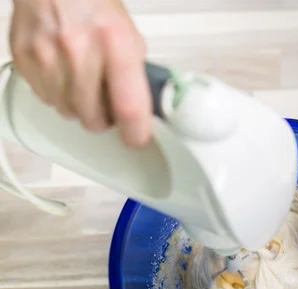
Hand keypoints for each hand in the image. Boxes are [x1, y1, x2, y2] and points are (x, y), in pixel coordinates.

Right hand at [10, 0, 151, 146]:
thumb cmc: (95, 6)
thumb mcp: (129, 35)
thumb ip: (136, 75)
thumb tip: (146, 110)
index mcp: (115, 43)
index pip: (129, 106)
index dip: (135, 132)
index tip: (137, 139)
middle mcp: (79, 51)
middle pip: (94, 118)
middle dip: (104, 120)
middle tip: (108, 106)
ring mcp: (47, 57)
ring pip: (69, 112)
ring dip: (80, 107)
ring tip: (85, 82)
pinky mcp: (25, 60)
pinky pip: (47, 99)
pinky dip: (59, 94)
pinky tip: (64, 73)